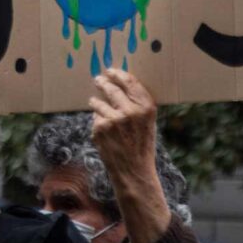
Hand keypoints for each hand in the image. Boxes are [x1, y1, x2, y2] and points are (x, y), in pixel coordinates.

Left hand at [89, 69, 170, 242]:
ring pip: (99, 102)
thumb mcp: (147, 123)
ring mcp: (114, 119)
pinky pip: (95, 118)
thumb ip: (137, 104)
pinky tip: (103, 131)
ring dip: (96, 102)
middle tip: (98, 79)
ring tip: (96, 103)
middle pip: (111, 87)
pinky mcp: (100, 128)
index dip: (118, 74)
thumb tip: (119, 84)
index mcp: (146, 107)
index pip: (130, 81)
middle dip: (102, 82)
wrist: (134, 172)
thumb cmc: (141, 146)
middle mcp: (131, 111)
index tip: (111, 71)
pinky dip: (97, 121)